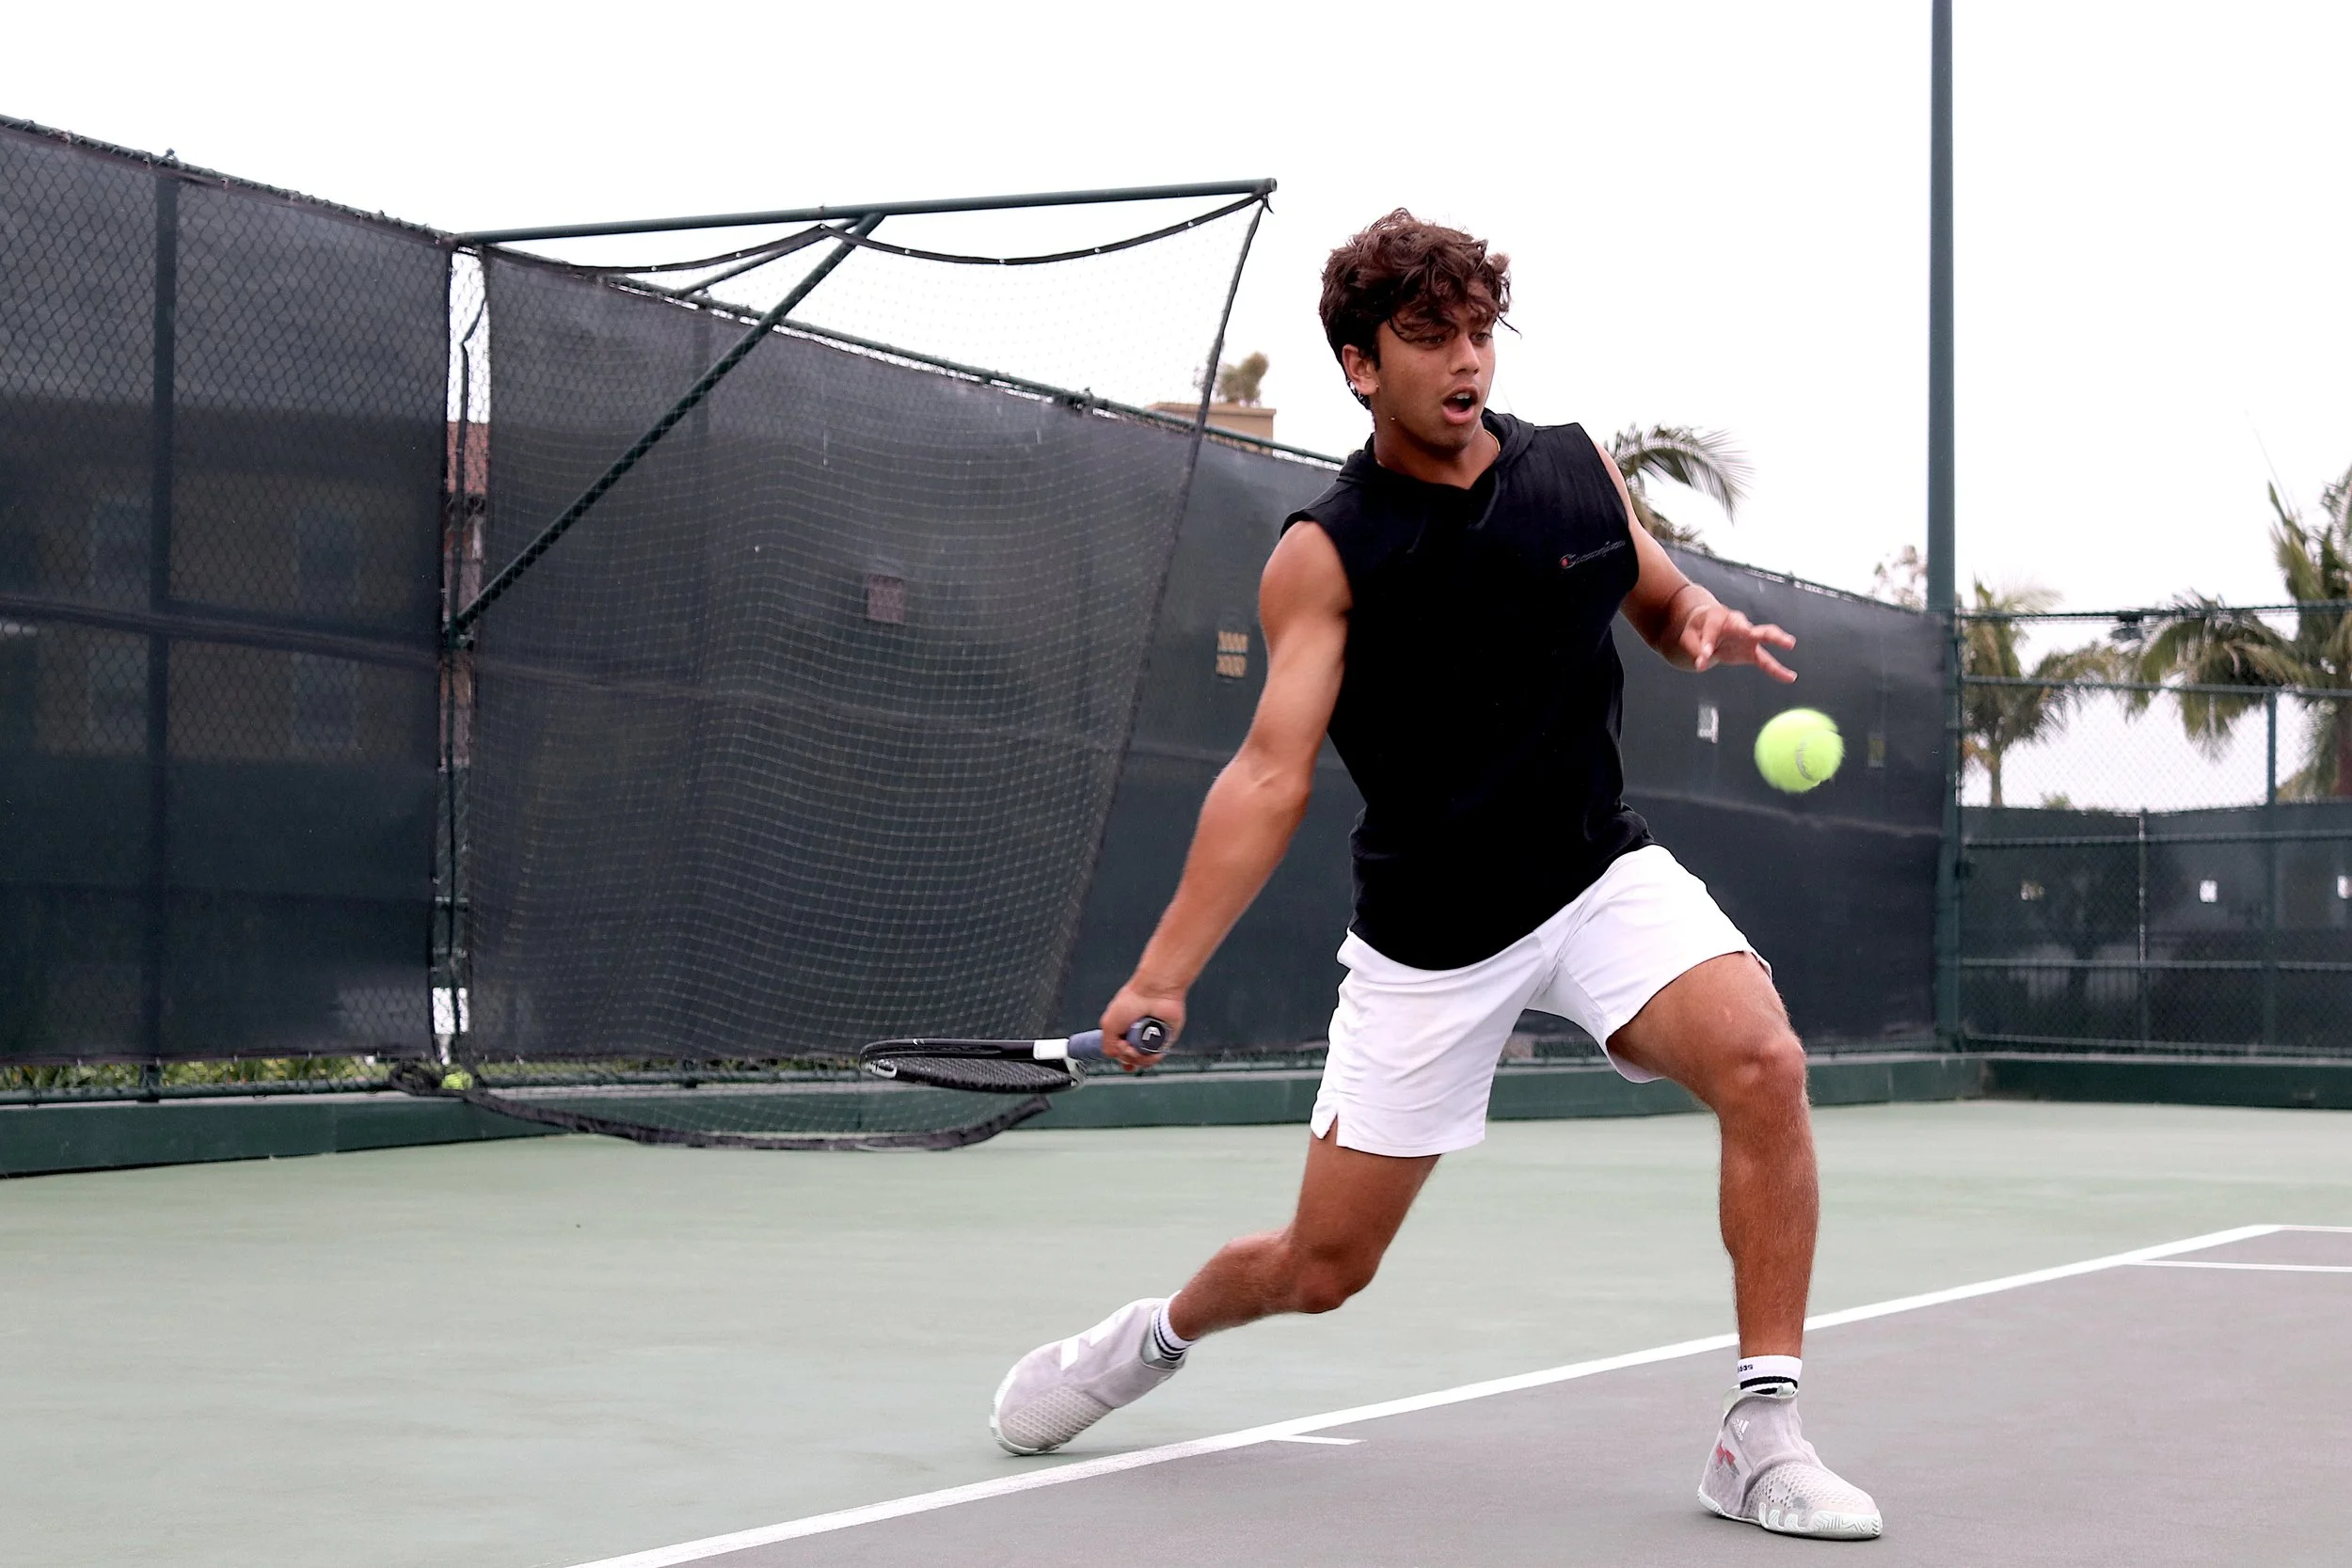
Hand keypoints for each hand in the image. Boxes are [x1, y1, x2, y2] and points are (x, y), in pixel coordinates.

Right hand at [1100, 983, 1184, 1071]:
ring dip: (1139, 1058)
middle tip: (1127, 1046)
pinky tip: (1150, 1050)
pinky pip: (1158, 1056)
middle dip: (1127, 1057)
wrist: (1154, 993)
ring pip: (1144, 1061)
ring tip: (1137, 1047)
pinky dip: (1153, 1057)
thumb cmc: (1132, 1001)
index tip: (1123, 1063)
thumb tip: (1114, 1056)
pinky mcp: (1165, 1039)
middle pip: (1131, 1060)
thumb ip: (1107, 1045)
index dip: (1122, 1059)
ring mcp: (1151, 1038)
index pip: (1121, 1053)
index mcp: (1123, 1031)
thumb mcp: (1108, 1025)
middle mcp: (1137, 1035)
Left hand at [1680, 602, 1796, 681]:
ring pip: (1764, 635)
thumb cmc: (1698, 629)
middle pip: (1744, 624)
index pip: (1713, 629)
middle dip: (1747, 628)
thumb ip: (1695, 649)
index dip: (1708, 642)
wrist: (1709, 626)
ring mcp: (1747, 637)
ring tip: (1789, 643)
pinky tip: (1790, 677)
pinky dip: (1777, 669)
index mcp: (1717, 617)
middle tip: (1749, 631)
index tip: (1705, 655)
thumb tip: (1701, 664)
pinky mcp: (1752, 651)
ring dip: (1776, 639)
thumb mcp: (1689, 637)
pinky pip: (1766, 661)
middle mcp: (1736, 624)